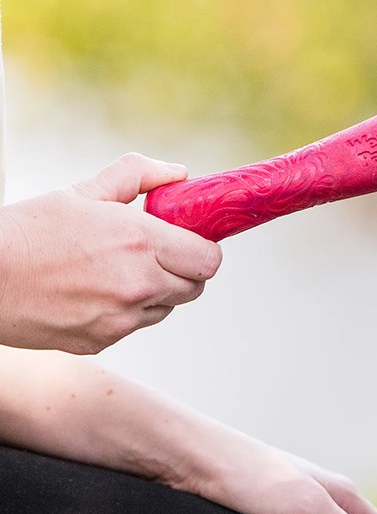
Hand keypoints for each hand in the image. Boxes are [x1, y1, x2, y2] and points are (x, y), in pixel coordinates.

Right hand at [0, 153, 222, 353]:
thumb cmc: (30, 230)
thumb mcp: (82, 192)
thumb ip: (137, 177)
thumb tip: (179, 174)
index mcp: (140, 241)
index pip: (209, 259)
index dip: (202, 250)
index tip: (188, 242)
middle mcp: (139, 283)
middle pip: (195, 287)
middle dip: (183, 270)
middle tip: (156, 256)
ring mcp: (123, 318)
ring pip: (166, 308)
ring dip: (155, 292)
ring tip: (114, 272)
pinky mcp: (105, 340)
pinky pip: (134, 326)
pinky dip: (125, 312)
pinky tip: (92, 293)